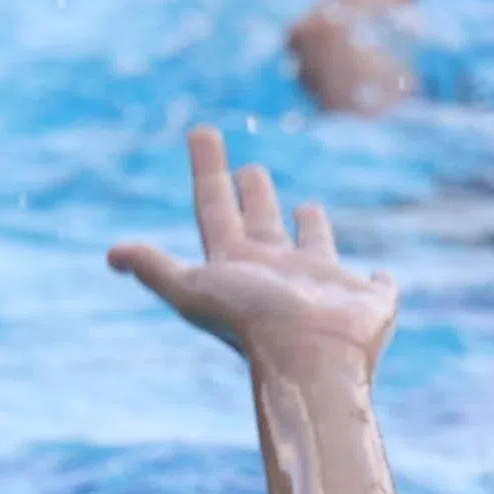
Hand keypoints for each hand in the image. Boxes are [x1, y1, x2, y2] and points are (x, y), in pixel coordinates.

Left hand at [109, 126, 394, 377]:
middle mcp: (278, 273)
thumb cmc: (252, 321)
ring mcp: (324, 288)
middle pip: (261, 224)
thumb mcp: (194, 290)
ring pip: (315, 249)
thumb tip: (111, 254)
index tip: (201, 131)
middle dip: (255, 194)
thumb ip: (153, 269)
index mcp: (239, 265)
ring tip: (308, 206)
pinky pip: (377, 287)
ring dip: (311, 228)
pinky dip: (381, 281)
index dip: (206, 170)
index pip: (216, 209)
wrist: (309, 362)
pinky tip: (381, 274)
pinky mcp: (367, 303)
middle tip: (250, 168)